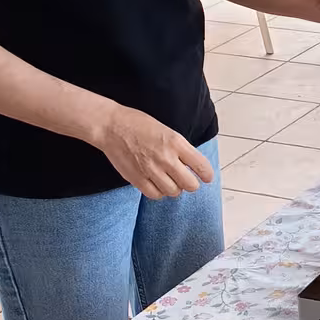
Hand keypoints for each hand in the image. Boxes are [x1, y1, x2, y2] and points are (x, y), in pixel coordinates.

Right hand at [94, 104, 214, 199]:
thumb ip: (180, 148)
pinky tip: (156, 184)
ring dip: (174, 188)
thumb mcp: (167, 131)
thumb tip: (193, 165)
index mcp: (176, 143)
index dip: (207, 175)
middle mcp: (166, 158)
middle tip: (185, 179)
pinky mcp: (137, 179)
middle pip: (190, 184)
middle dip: (190, 183)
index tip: (206, 177)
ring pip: (173, 192)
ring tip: (168, 180)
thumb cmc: (139, 125)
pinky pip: (155, 195)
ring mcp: (151, 170)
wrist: (112, 126)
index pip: (201, 166)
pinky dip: (158, 192)